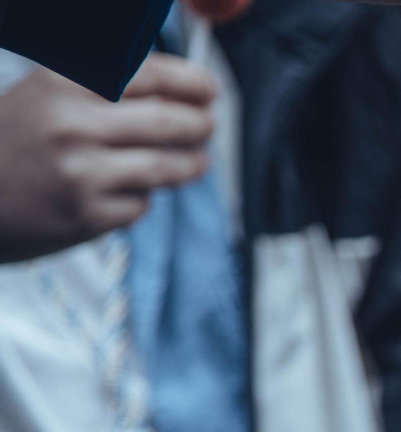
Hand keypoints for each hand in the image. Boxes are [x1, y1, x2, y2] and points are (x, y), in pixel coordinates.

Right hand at [0, 53, 214, 263]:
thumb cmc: (14, 139)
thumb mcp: (47, 92)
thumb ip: (105, 85)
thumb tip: (178, 87)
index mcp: (63, 84)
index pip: (150, 75)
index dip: (191, 83)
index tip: (209, 90)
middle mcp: (72, 125)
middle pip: (168, 121)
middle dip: (200, 125)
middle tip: (207, 128)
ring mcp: (80, 173)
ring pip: (165, 166)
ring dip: (190, 164)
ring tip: (195, 161)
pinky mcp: (87, 215)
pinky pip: (140, 204)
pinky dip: (142, 197)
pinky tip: (128, 191)